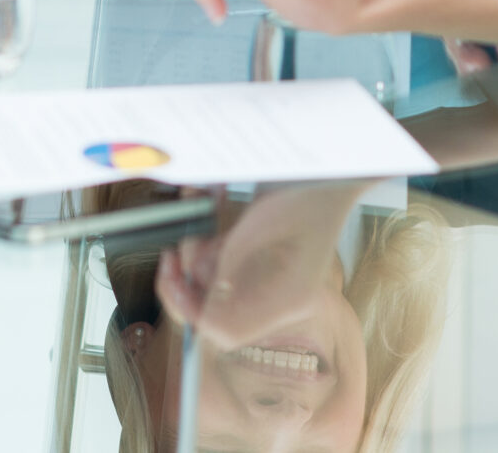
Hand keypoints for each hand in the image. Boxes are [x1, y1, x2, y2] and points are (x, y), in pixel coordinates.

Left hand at [155, 183, 360, 349]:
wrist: (326, 166)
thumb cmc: (305, 189)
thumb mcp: (261, 224)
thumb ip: (229, 260)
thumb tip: (194, 285)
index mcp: (287, 299)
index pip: (228, 331)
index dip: (191, 311)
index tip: (172, 280)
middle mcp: (277, 297)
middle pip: (215, 312)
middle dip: (186, 282)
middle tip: (171, 255)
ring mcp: (267, 280)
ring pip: (212, 284)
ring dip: (195, 253)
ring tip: (197, 219)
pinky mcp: (258, 262)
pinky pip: (220, 262)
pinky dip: (207, 242)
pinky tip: (208, 208)